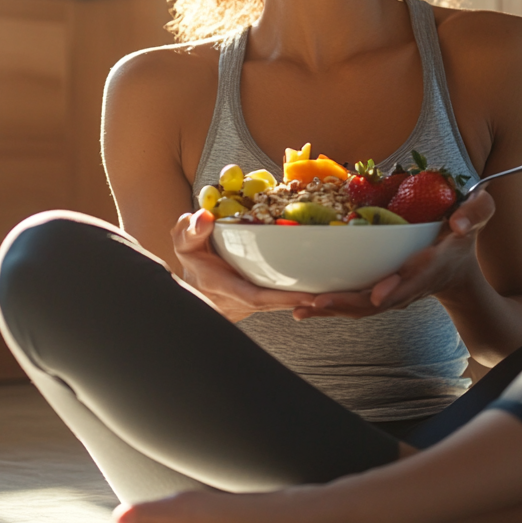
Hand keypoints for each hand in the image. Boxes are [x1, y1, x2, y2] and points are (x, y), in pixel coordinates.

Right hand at [171, 210, 318, 321]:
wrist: (197, 285)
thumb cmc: (193, 263)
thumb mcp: (184, 244)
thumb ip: (190, 231)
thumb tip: (204, 217)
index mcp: (227, 287)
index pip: (257, 297)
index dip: (282, 298)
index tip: (308, 296)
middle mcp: (244, 300)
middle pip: (279, 305)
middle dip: (304, 302)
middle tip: (332, 296)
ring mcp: (255, 302)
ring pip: (285, 304)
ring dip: (308, 300)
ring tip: (336, 293)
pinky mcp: (263, 299)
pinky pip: (284, 298)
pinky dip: (302, 293)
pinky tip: (324, 286)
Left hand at [295, 190, 496, 319]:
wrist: (457, 270)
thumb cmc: (462, 238)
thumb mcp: (477, 217)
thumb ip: (475, 213)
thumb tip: (458, 221)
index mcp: (431, 266)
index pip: (414, 279)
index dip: (396, 288)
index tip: (378, 295)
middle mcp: (408, 286)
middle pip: (376, 302)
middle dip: (347, 304)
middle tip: (316, 303)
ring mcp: (392, 294)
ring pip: (359, 308)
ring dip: (330, 310)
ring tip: (299, 308)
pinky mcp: (378, 295)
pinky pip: (352, 304)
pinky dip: (327, 307)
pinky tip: (300, 307)